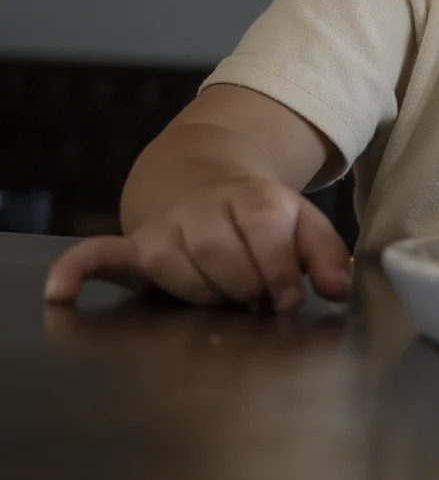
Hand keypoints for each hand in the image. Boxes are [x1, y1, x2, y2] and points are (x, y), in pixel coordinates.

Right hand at [43, 179, 351, 309]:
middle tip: (256, 298)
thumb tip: (338, 290)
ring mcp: (166, 226)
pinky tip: (59, 292)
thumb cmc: (263, 216)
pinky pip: (100, 254)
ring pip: (175, 269)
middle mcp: (205, 208)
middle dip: (244, 286)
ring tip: (221, 296)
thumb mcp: (304, 224)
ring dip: (201, 293)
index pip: (265, 235)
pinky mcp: (135, 246)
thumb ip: (326, 255)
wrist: (208, 181)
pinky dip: (78, 271)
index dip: (281, 272)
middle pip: (220, 256)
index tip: (289, 297)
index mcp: (255, 199)